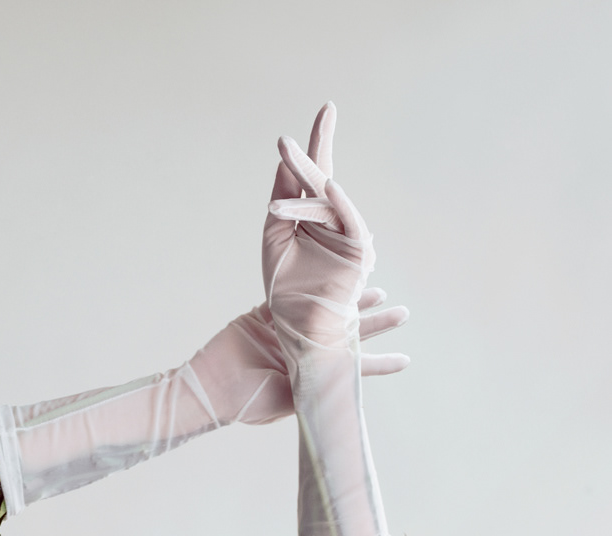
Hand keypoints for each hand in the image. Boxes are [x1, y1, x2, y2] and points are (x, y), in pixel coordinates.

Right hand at [191, 287, 407, 426]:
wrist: (210, 385)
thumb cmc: (245, 402)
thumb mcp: (284, 402)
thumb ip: (311, 392)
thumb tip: (342, 396)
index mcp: (313, 375)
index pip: (354, 370)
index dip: (380, 364)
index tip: (405, 360)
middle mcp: (306, 353)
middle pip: (348, 336)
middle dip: (376, 325)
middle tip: (402, 313)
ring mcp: (288, 332)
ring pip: (328, 312)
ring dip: (353, 302)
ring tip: (380, 290)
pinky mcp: (268, 314)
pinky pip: (294, 294)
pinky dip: (313, 282)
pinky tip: (335, 274)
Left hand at [262, 102, 384, 356]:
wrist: (301, 328)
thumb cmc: (287, 290)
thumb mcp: (275, 239)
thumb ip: (282, 200)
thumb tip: (286, 161)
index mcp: (311, 217)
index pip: (311, 175)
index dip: (314, 144)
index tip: (327, 109)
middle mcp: (331, 220)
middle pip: (321, 178)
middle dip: (313, 150)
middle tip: (304, 126)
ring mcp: (347, 234)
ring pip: (326, 200)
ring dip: (303, 189)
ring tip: (284, 175)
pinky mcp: (359, 250)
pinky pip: (350, 220)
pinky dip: (340, 203)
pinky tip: (327, 185)